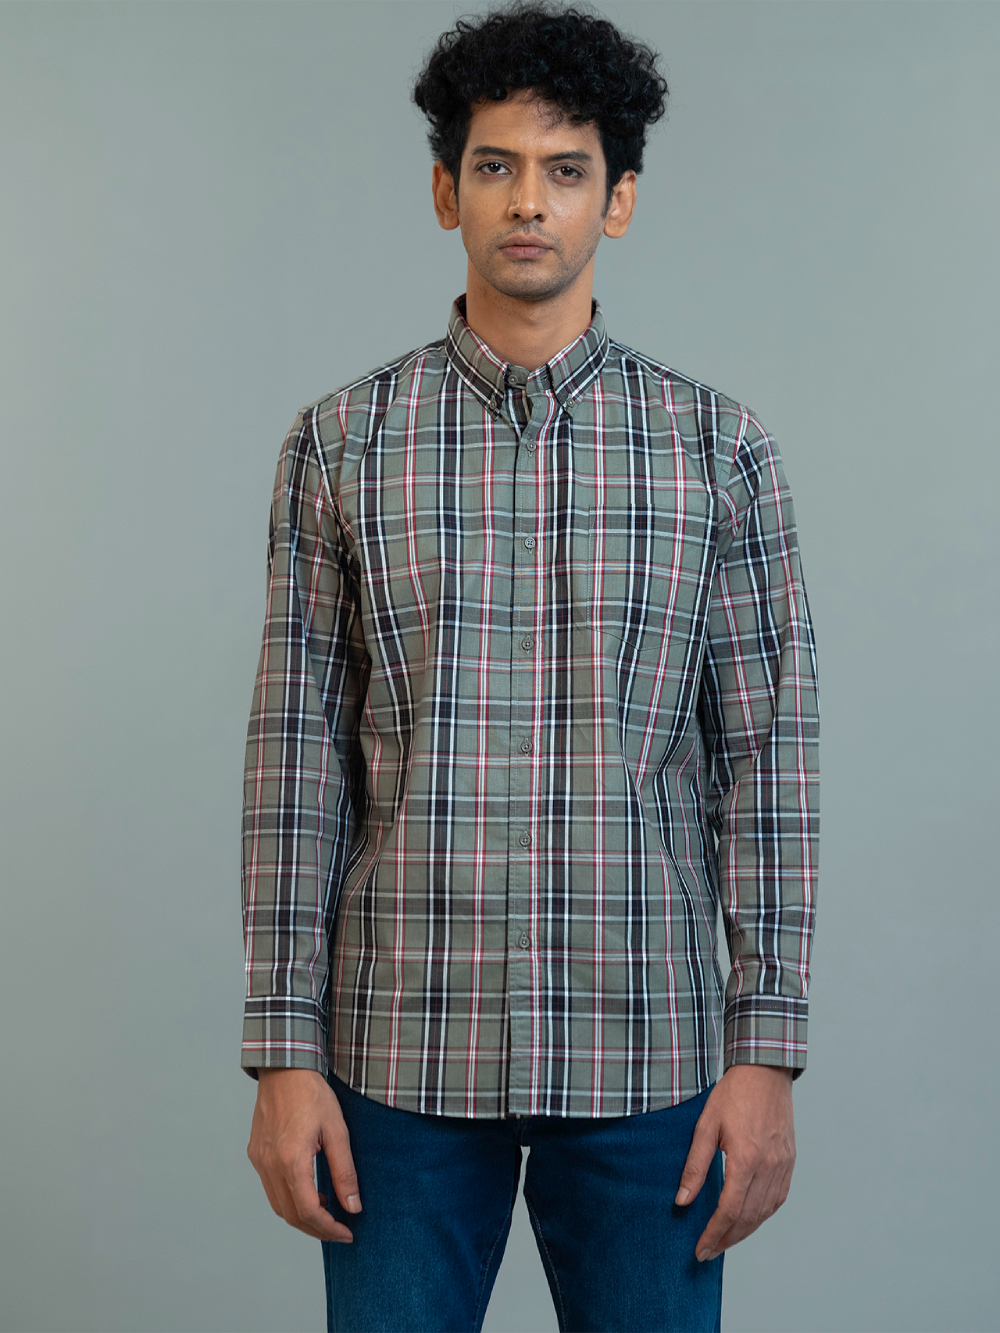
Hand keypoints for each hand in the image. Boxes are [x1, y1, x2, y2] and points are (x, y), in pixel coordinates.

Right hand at [247, 1068, 361, 1242]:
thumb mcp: (337, 1131)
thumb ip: (344, 1172)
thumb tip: (353, 1207)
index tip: (347, 1233)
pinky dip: (289, 1199)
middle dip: (316, 1229)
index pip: (308, 1212)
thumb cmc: (312, 1094)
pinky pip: (270, 1188)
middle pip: (291, 1215)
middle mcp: (269, 1166)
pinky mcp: (256, 1154)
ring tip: (327, 1212)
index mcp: (291, 1161)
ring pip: (278, 1205)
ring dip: (301, 1216)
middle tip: (340, 1230)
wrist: (285, 1069)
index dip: (328, 1229)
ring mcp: (259, 1161)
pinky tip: (308, 1190)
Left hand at [675, 1064, 794, 1261]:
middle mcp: (769, 1167)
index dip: (713, 1234)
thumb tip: (682, 1201)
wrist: (765, 1072)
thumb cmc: (733, 1094)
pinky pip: (777, 1200)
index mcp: (746, 1159)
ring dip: (744, 1231)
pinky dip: (761, 1215)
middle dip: (727, 1240)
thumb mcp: (705, 1126)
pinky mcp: (790, 1162)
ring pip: (765, 1212)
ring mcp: (783, 1166)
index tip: (700, 1250)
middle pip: (748, 1218)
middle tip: (708, 1252)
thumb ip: (695, 1165)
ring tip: (724, 1240)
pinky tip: (747, 1219)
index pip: (729, 1210)